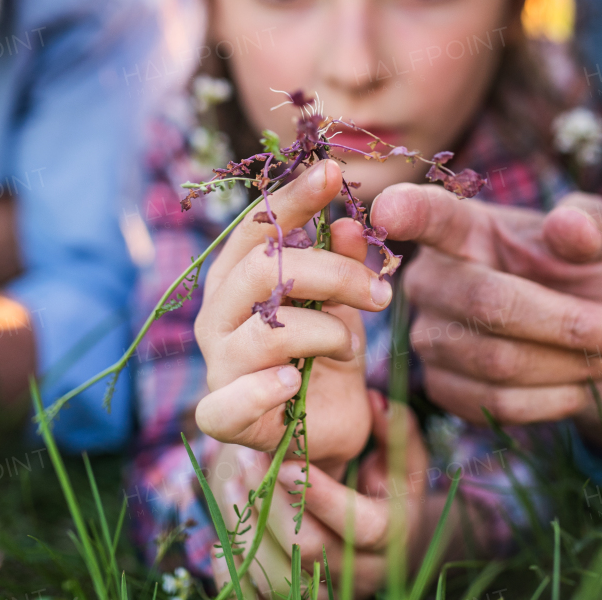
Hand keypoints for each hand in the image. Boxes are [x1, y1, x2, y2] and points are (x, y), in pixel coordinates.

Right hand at [195, 159, 391, 475]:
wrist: (323, 431)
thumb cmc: (327, 355)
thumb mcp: (345, 303)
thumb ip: (343, 264)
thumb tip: (351, 223)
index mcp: (240, 277)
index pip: (256, 226)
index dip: (293, 197)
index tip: (334, 171)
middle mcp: (218, 314)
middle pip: (262, 271)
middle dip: (332, 273)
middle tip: (382, 292)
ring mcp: (218, 364)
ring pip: (265, 331)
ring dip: (325, 333)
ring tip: (349, 346)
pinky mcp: (224, 415)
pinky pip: (229, 403)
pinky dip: (265, 390)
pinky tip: (294, 382)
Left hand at [211, 391, 449, 598]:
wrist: (383, 544)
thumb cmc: (391, 489)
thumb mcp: (405, 459)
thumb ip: (396, 429)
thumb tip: (373, 402)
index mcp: (393, 536)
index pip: (362, 525)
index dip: (322, 495)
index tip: (285, 462)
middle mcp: (362, 571)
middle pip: (312, 548)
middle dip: (276, 502)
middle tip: (250, 459)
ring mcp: (329, 591)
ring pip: (281, 574)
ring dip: (250, 527)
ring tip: (233, 482)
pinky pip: (257, 596)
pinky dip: (235, 566)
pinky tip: (225, 531)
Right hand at [369, 186, 601, 442]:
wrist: (583, 348)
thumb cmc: (579, 279)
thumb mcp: (599, 245)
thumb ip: (592, 224)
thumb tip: (571, 226)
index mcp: (463, 228)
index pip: (430, 215)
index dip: (407, 211)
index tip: (388, 206)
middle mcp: (431, 279)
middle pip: (491, 304)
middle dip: (571, 325)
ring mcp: (426, 336)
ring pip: (498, 362)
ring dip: (571, 367)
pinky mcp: (437, 386)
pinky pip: (495, 403)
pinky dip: (552, 399)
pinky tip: (577, 384)